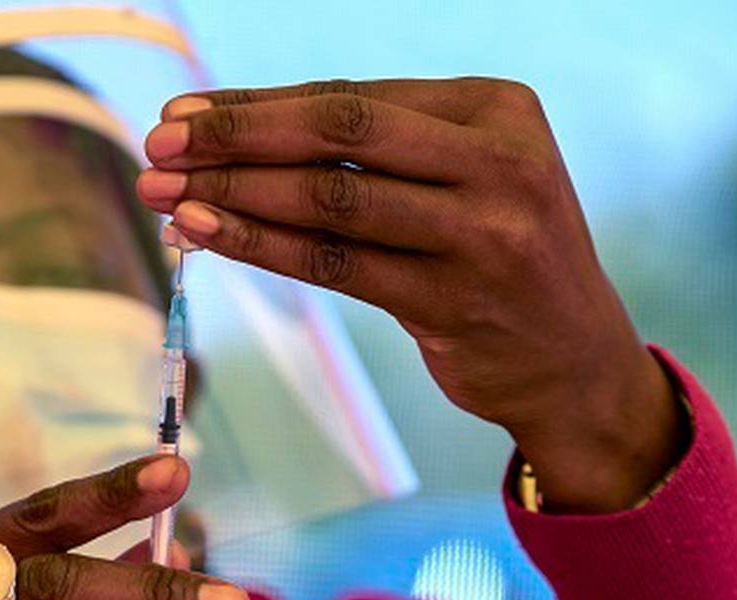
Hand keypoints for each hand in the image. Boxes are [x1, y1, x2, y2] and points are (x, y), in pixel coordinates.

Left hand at [137, 79, 682, 511]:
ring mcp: (483, 234)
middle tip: (159, 140)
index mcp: (498, 110)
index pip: (354, 99)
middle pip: (339, 136)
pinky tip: (204, 231)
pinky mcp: (455, 302)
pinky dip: (260, 246)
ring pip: (330, 201)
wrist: (577, 362)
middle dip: (236, 135)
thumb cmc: (501, 257)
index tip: (183, 111)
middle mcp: (500, 162)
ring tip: (161, 191)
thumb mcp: (468, 179)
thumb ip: (381, 152)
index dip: (259, 104)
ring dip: (233, 193)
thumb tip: (241, 129)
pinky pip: (335, 265)